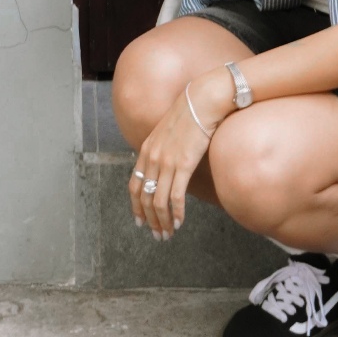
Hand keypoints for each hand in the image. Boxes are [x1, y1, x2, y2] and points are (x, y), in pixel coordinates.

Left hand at [129, 74, 227, 237]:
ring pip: (159, 201)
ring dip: (162, 221)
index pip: (135, 185)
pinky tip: (179, 221)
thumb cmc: (190, 114)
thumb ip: (163, 149)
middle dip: (149, 220)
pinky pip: (176, 196)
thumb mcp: (168, 131)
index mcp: (147, 150)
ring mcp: (167, 162)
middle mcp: (153, 158)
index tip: (140, 221)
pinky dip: (176, 213)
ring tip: (168, 234)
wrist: (202, 101)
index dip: (136, 206)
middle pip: (145, 197)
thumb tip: (166, 166)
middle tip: (156, 235)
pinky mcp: (183, 164)